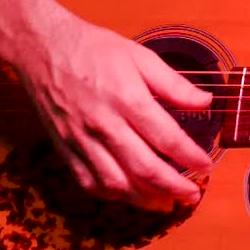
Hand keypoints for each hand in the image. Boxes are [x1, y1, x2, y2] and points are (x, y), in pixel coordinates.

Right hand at [11, 11, 212, 210]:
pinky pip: (89, 182)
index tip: (205, 164)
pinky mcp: (65, 148)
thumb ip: (174, 84)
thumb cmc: (93, 49)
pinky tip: (128, 193)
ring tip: (165, 202)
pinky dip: (111, 194)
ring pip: (116, 183)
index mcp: (127, 98)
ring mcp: (82, 139)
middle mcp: (104, 124)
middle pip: (144, 168)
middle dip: (173, 187)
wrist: (43, 48)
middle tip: (192, 195)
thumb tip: (206, 102)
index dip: (190, 157)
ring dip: (144, 198)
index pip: (167, 138)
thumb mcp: (140, 56)